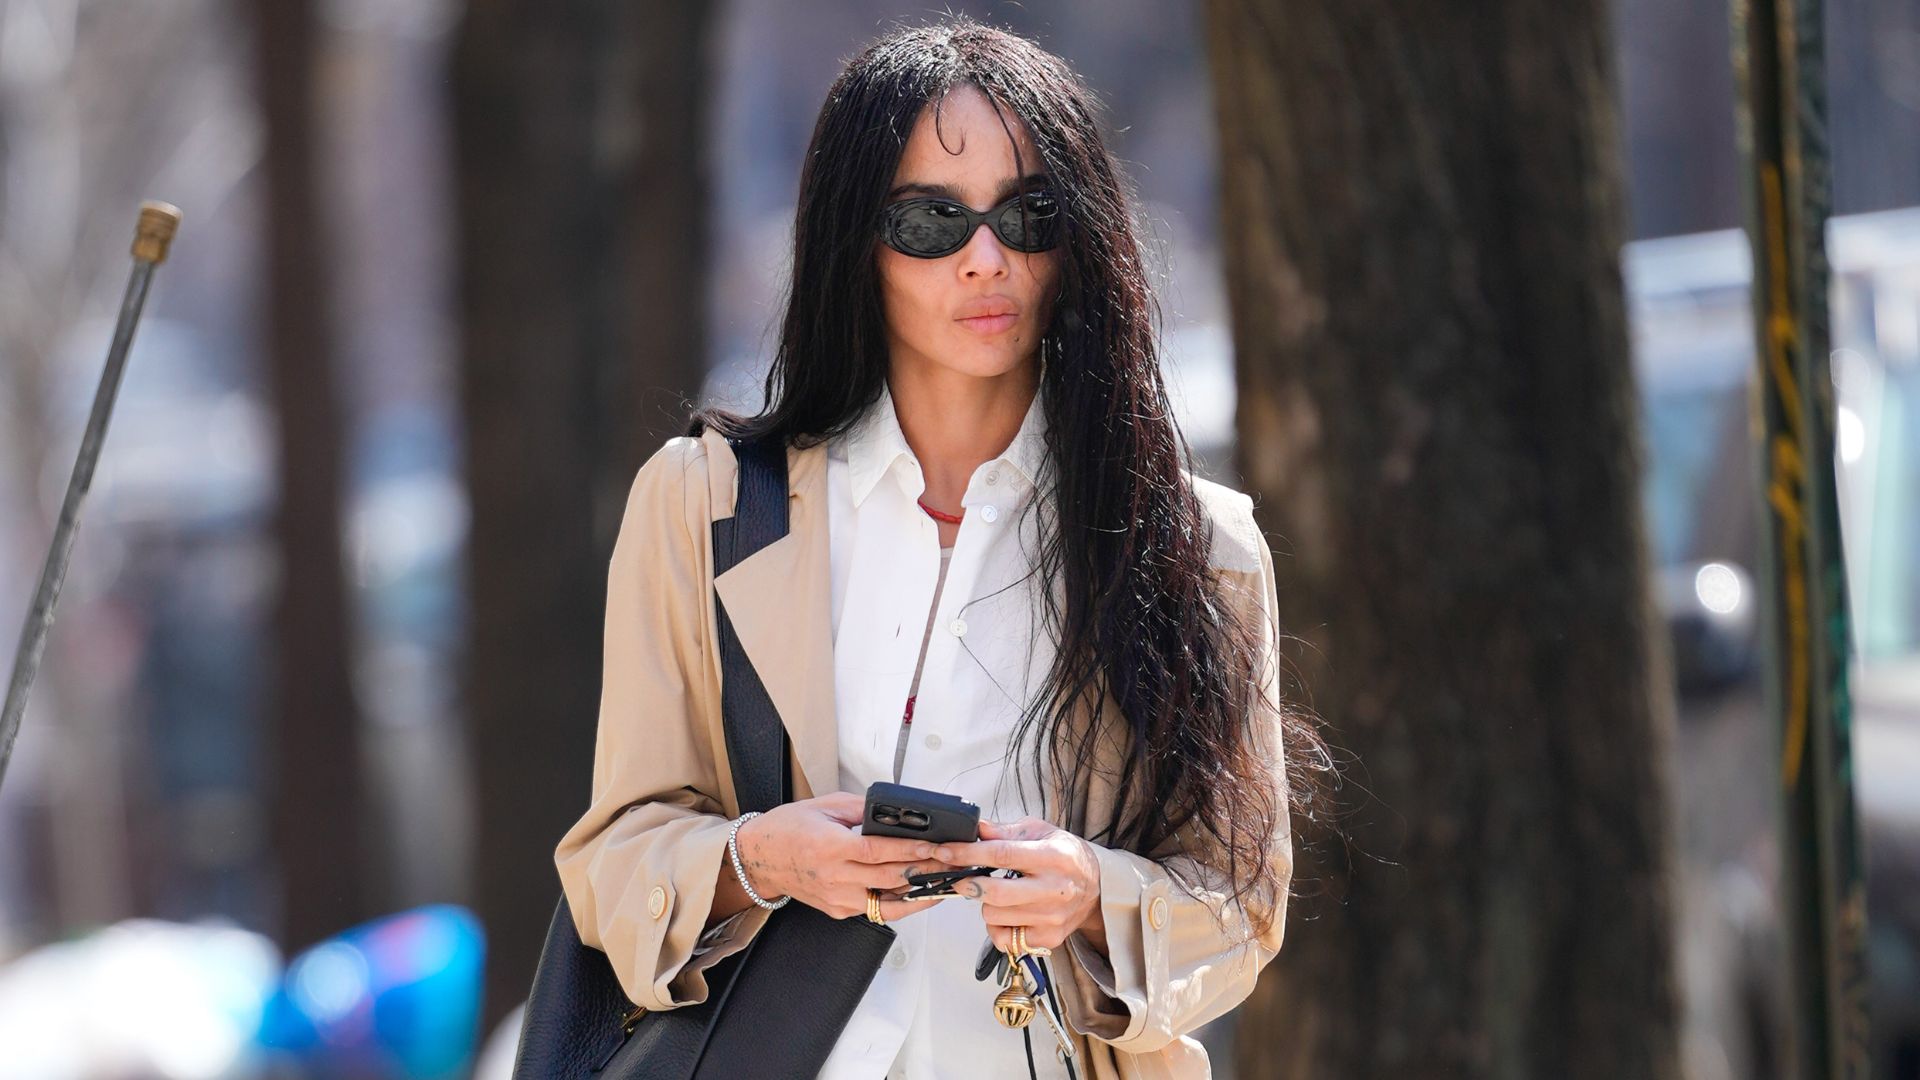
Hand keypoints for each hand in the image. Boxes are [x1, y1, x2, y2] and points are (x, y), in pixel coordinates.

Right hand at [733, 792, 945, 921]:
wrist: (760, 858)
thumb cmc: (790, 828)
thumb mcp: (825, 806)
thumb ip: (862, 809)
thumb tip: (896, 813)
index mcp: (830, 847)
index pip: (879, 851)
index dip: (911, 850)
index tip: (936, 847)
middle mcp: (835, 877)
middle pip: (889, 876)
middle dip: (926, 869)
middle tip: (953, 862)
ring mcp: (837, 899)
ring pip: (888, 900)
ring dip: (920, 891)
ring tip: (946, 881)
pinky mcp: (839, 911)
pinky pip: (877, 908)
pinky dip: (901, 901)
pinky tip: (920, 893)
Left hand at [929, 816, 1102, 952]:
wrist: (1097, 887)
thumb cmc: (1065, 856)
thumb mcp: (1040, 832)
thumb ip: (1005, 832)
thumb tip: (975, 829)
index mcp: (1053, 856)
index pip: (1002, 854)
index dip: (968, 854)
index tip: (945, 851)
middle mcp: (1054, 889)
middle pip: (995, 893)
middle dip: (970, 884)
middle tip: (963, 877)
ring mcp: (1052, 918)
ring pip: (994, 916)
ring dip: (986, 904)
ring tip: (999, 894)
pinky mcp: (1048, 939)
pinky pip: (1005, 938)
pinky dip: (998, 926)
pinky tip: (1009, 913)